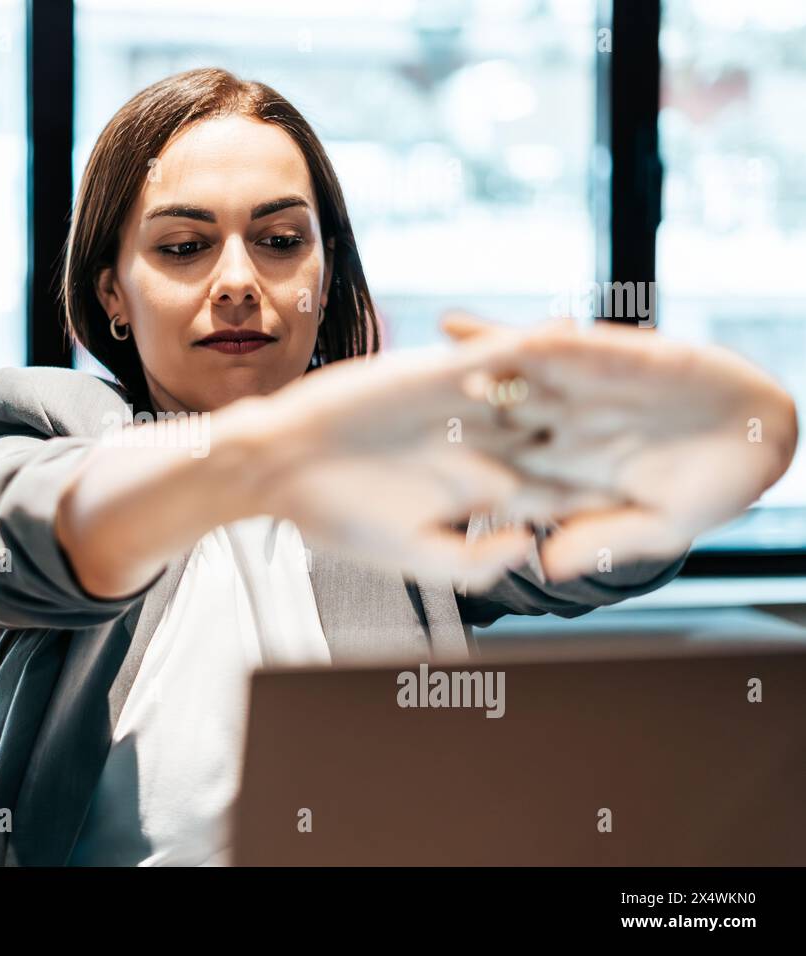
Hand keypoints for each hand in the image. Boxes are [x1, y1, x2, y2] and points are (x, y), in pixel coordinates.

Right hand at [258, 323, 619, 588]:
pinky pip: (491, 355)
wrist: (281, 465)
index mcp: (475, 494)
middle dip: (606, 433)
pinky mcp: (436, 374)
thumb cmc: (339, 519)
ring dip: (580, 381)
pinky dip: (528, 345)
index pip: (550, 495)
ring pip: (535, 391)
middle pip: (556, 438)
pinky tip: (568, 333)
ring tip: (634, 366)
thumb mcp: (411, 556)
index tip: (651, 499)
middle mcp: (477, 446)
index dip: (598, 496)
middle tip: (666, 425)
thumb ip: (473, 562)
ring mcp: (460, 407)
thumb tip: (531, 550)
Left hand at [440, 311, 799, 580]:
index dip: (460, 485)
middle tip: (396, 423)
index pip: (503, 482)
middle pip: (493, 429)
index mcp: (567, 476)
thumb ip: (603, 540)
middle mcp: (561, 432)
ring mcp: (577, 391)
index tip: (411, 492)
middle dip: (451, 424)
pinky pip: (548, 342)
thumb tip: (544, 568)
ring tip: (419, 364)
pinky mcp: (601, 353)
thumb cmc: (713, 489)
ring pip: (510, 381)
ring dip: (467, 373)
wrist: (761, 433)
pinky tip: (463, 328)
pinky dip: (509, 334)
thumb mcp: (660, 525)